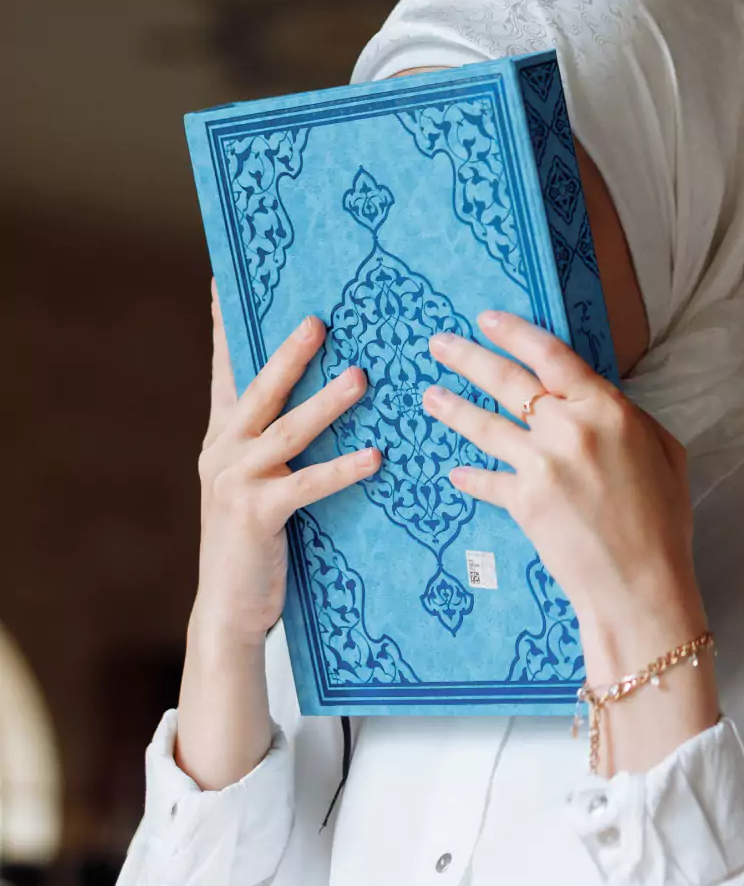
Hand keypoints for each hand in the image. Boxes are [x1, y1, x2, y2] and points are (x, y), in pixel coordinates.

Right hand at [194, 280, 380, 648]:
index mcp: (223, 437)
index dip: (227, 329)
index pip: (227, 372)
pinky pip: (306, 486)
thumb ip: (281, 440)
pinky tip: (374, 458)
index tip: (225, 283)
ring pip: (286, 432)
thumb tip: (328, 392)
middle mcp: (221, 451)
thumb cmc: (259, 538)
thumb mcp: (261, 480)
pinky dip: (341, 470)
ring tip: (361, 378)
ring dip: (326, 404)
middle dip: (289, 353)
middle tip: (319, 320)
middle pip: (259, 390)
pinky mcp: (256, 515)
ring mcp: (235, 482)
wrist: (230, 606)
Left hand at [423, 312, 706, 676]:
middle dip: (468, 358)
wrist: (641, 584)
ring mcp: (540, 464)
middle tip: (438, 343)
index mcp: (607, 408)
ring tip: (429, 396)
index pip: (551, 355)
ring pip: (484, 425)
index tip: (487, 319)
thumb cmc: (663, 519)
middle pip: (507, 381)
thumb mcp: (664, 452)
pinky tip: (454, 470)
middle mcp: (569, 428)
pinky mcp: (521, 501)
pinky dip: (470, 476)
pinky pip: (486, 480)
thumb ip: (627, 418)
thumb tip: (596, 400)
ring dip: (452, 408)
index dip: (515, 333)